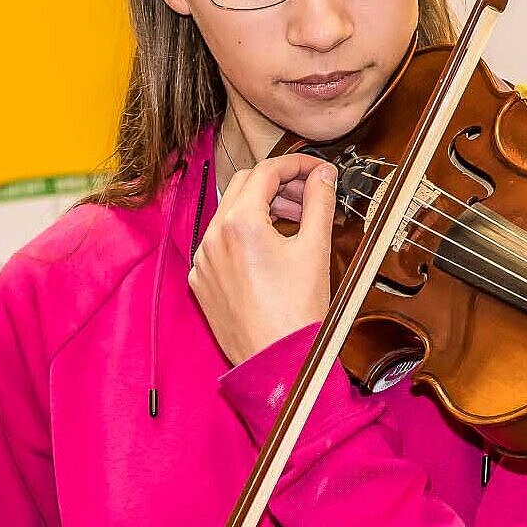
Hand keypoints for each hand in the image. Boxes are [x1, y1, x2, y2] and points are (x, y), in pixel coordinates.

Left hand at [190, 153, 335, 364]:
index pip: (266, 171)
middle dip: (277, 183)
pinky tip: (271, 248)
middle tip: (307, 194)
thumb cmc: (297, 313)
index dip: (296, 164)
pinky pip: (219, 242)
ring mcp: (203, 260)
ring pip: (229, 214)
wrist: (278, 362)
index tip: (318, 169)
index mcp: (239, 225)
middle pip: (243, 186)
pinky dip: (244, 234)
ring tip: (294, 221)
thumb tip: (324, 175)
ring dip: (261, 208)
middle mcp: (212, 237)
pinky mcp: (201, 280)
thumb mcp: (314, 250)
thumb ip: (319, 203)